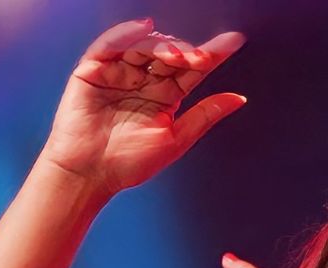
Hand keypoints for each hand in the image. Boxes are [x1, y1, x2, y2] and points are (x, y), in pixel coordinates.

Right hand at [41, 18, 246, 198]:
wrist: (89, 175)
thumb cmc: (126, 164)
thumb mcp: (174, 140)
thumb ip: (204, 116)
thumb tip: (238, 99)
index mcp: (163, 97)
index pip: (191, 70)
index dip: (212, 55)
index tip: (234, 42)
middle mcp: (142, 80)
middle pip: (170, 54)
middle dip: (187, 53)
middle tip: (201, 59)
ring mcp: (118, 72)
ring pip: (144, 46)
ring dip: (163, 47)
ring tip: (178, 57)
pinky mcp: (94, 69)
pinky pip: (112, 44)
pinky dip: (128, 34)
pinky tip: (145, 30)